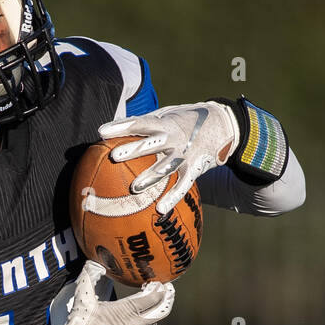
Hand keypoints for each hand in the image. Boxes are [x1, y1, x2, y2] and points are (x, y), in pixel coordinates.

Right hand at [48, 260, 174, 324]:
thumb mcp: (82, 300)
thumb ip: (89, 278)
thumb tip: (92, 263)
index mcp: (127, 311)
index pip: (153, 298)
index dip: (159, 289)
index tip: (159, 283)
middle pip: (161, 310)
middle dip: (166, 299)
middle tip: (166, 290)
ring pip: (154, 323)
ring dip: (156, 312)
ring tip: (154, 304)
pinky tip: (141, 322)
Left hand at [99, 101, 240, 214]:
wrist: (222, 124)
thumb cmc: (186, 121)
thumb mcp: (167, 115)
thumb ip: (146, 123)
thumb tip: (116, 130)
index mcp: (164, 123)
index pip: (139, 123)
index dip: (121, 126)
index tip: (102, 132)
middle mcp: (174, 138)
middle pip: (150, 144)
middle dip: (133, 150)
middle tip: (114, 156)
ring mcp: (185, 154)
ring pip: (166, 167)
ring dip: (150, 177)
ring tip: (134, 188)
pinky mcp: (194, 168)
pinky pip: (183, 185)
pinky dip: (173, 197)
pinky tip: (160, 209)